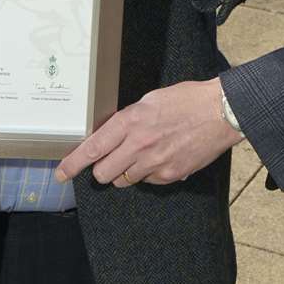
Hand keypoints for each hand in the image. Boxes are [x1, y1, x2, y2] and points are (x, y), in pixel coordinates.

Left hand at [54, 78, 240, 187]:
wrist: (220, 111)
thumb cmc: (186, 100)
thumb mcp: (149, 101)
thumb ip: (127, 120)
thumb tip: (113, 135)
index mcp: (130, 121)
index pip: (93, 148)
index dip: (73, 163)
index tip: (62, 172)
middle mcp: (138, 145)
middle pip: (104, 173)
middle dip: (102, 169)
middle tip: (109, 161)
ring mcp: (155, 163)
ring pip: (124, 180)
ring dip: (126, 171)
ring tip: (143, 154)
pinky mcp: (171, 175)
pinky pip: (148, 182)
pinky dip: (149, 174)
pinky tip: (161, 157)